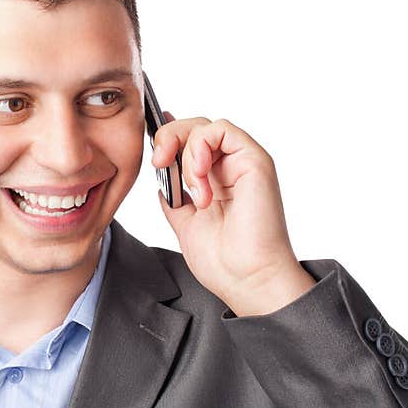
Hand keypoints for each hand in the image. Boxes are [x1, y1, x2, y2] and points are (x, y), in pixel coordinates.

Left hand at [152, 112, 316, 315]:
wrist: (247, 280)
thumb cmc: (225, 262)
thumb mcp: (184, 224)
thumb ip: (174, 199)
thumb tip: (161, 179)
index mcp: (214, 181)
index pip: (190, 143)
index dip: (167, 139)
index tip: (152, 153)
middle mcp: (230, 168)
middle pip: (194, 128)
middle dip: (168, 139)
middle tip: (158, 163)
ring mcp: (243, 163)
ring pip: (205, 127)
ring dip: (186, 152)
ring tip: (193, 191)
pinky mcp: (255, 160)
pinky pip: (222, 130)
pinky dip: (201, 146)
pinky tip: (200, 177)